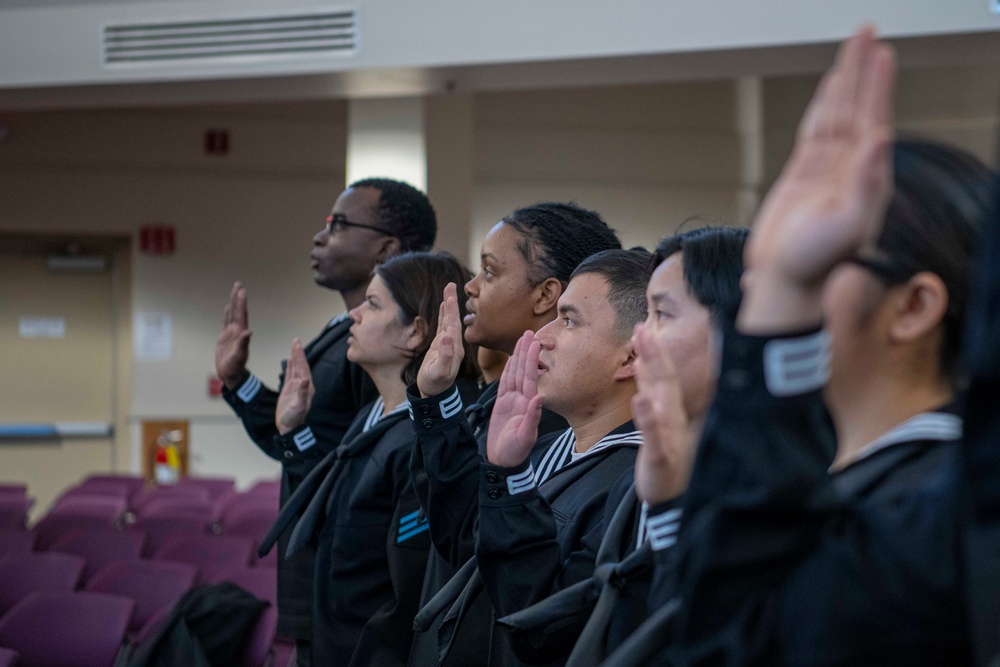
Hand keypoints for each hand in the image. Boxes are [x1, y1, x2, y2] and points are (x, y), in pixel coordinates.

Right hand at [216, 282, 251, 388]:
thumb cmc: (236, 367)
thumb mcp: (239, 356)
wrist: (231, 375)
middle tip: (238, 284)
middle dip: (237, 297)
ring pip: (231, 314)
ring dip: (233, 303)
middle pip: (237, 310)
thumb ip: (243, 344)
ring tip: (234, 291)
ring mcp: (231, 333)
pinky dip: (226, 314)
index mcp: (241, 332)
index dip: (241, 302)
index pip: (241, 314)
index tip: (242, 290)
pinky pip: (225, 322)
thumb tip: (249, 332)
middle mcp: (237, 330)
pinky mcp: (224, 337)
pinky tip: (227, 307)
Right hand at [276, 339, 314, 434]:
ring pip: (296, 368)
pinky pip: (290, 374)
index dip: (300, 356)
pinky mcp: (290, 389)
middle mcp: (303, 385)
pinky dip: (290, 366)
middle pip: (301, 365)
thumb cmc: (294, 418)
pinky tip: (290, 360)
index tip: (297, 344)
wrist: (288, 427)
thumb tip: (304, 380)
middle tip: (296, 340)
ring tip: (294, 346)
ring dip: (295, 357)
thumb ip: (302, 393)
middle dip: (298, 352)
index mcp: (307, 386)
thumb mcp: (299, 406)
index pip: (303, 367)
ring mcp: (296, 386)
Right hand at [416, 283, 465, 397]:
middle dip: (451, 302)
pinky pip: (443, 325)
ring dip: (448, 305)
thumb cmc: (435, 384)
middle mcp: (454, 343)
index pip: (453, 325)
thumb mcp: (439, 372)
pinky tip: (444, 306)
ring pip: (448, 320)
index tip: (450, 296)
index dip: (451, 310)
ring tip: (448, 290)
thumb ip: (444, 355)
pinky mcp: (441, 344)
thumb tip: (446, 337)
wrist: (434, 393)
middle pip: (452, 318)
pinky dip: (444, 314)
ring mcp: (448, 343)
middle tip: (450, 285)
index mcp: (455, 348)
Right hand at [486, 331, 543, 467]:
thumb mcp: (525, 436)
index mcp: (527, 403)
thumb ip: (532, 417)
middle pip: (522, 370)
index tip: (535, 342)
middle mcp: (521, 399)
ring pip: (514, 374)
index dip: (531, 359)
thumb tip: (538, 397)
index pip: (530, 376)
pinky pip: (505, 384)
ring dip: (517, 357)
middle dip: (525, 352)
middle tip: (529, 333)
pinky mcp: (503, 404)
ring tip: (522, 341)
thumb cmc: (515, 452)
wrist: (503, 461)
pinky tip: (510, 360)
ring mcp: (512, 401)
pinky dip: (507, 371)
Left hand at [631, 326, 693, 503]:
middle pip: (664, 382)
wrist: (672, 497)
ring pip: (661, 403)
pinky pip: (653, 436)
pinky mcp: (660, 457)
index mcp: (669, 410)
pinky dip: (648, 418)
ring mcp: (668, 436)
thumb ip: (652, 394)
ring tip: (642, 355)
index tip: (642, 327)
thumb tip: (644, 364)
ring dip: (653, 378)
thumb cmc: (665, 456)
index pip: (662, 376)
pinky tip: (641, 401)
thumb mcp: (659, 422)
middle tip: (643, 328)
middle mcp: (672, 418)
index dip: (652, 352)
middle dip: (654, 355)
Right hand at [739, 27, 896, 332]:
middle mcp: (850, 170)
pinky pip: (815, 132)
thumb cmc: (813, 263)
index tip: (880, 51)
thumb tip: (881, 139)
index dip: (875, 84)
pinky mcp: (803, 178)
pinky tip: (829, 94)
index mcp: (866, 177)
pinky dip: (823, 108)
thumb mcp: (845, 224)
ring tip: (852, 52)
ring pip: (837, 115)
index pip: (872, 119)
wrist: (784, 284)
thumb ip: (866, 181)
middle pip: (856, 107)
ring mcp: (826, 172)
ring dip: (844, 83)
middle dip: (861, 69)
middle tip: (865, 32)